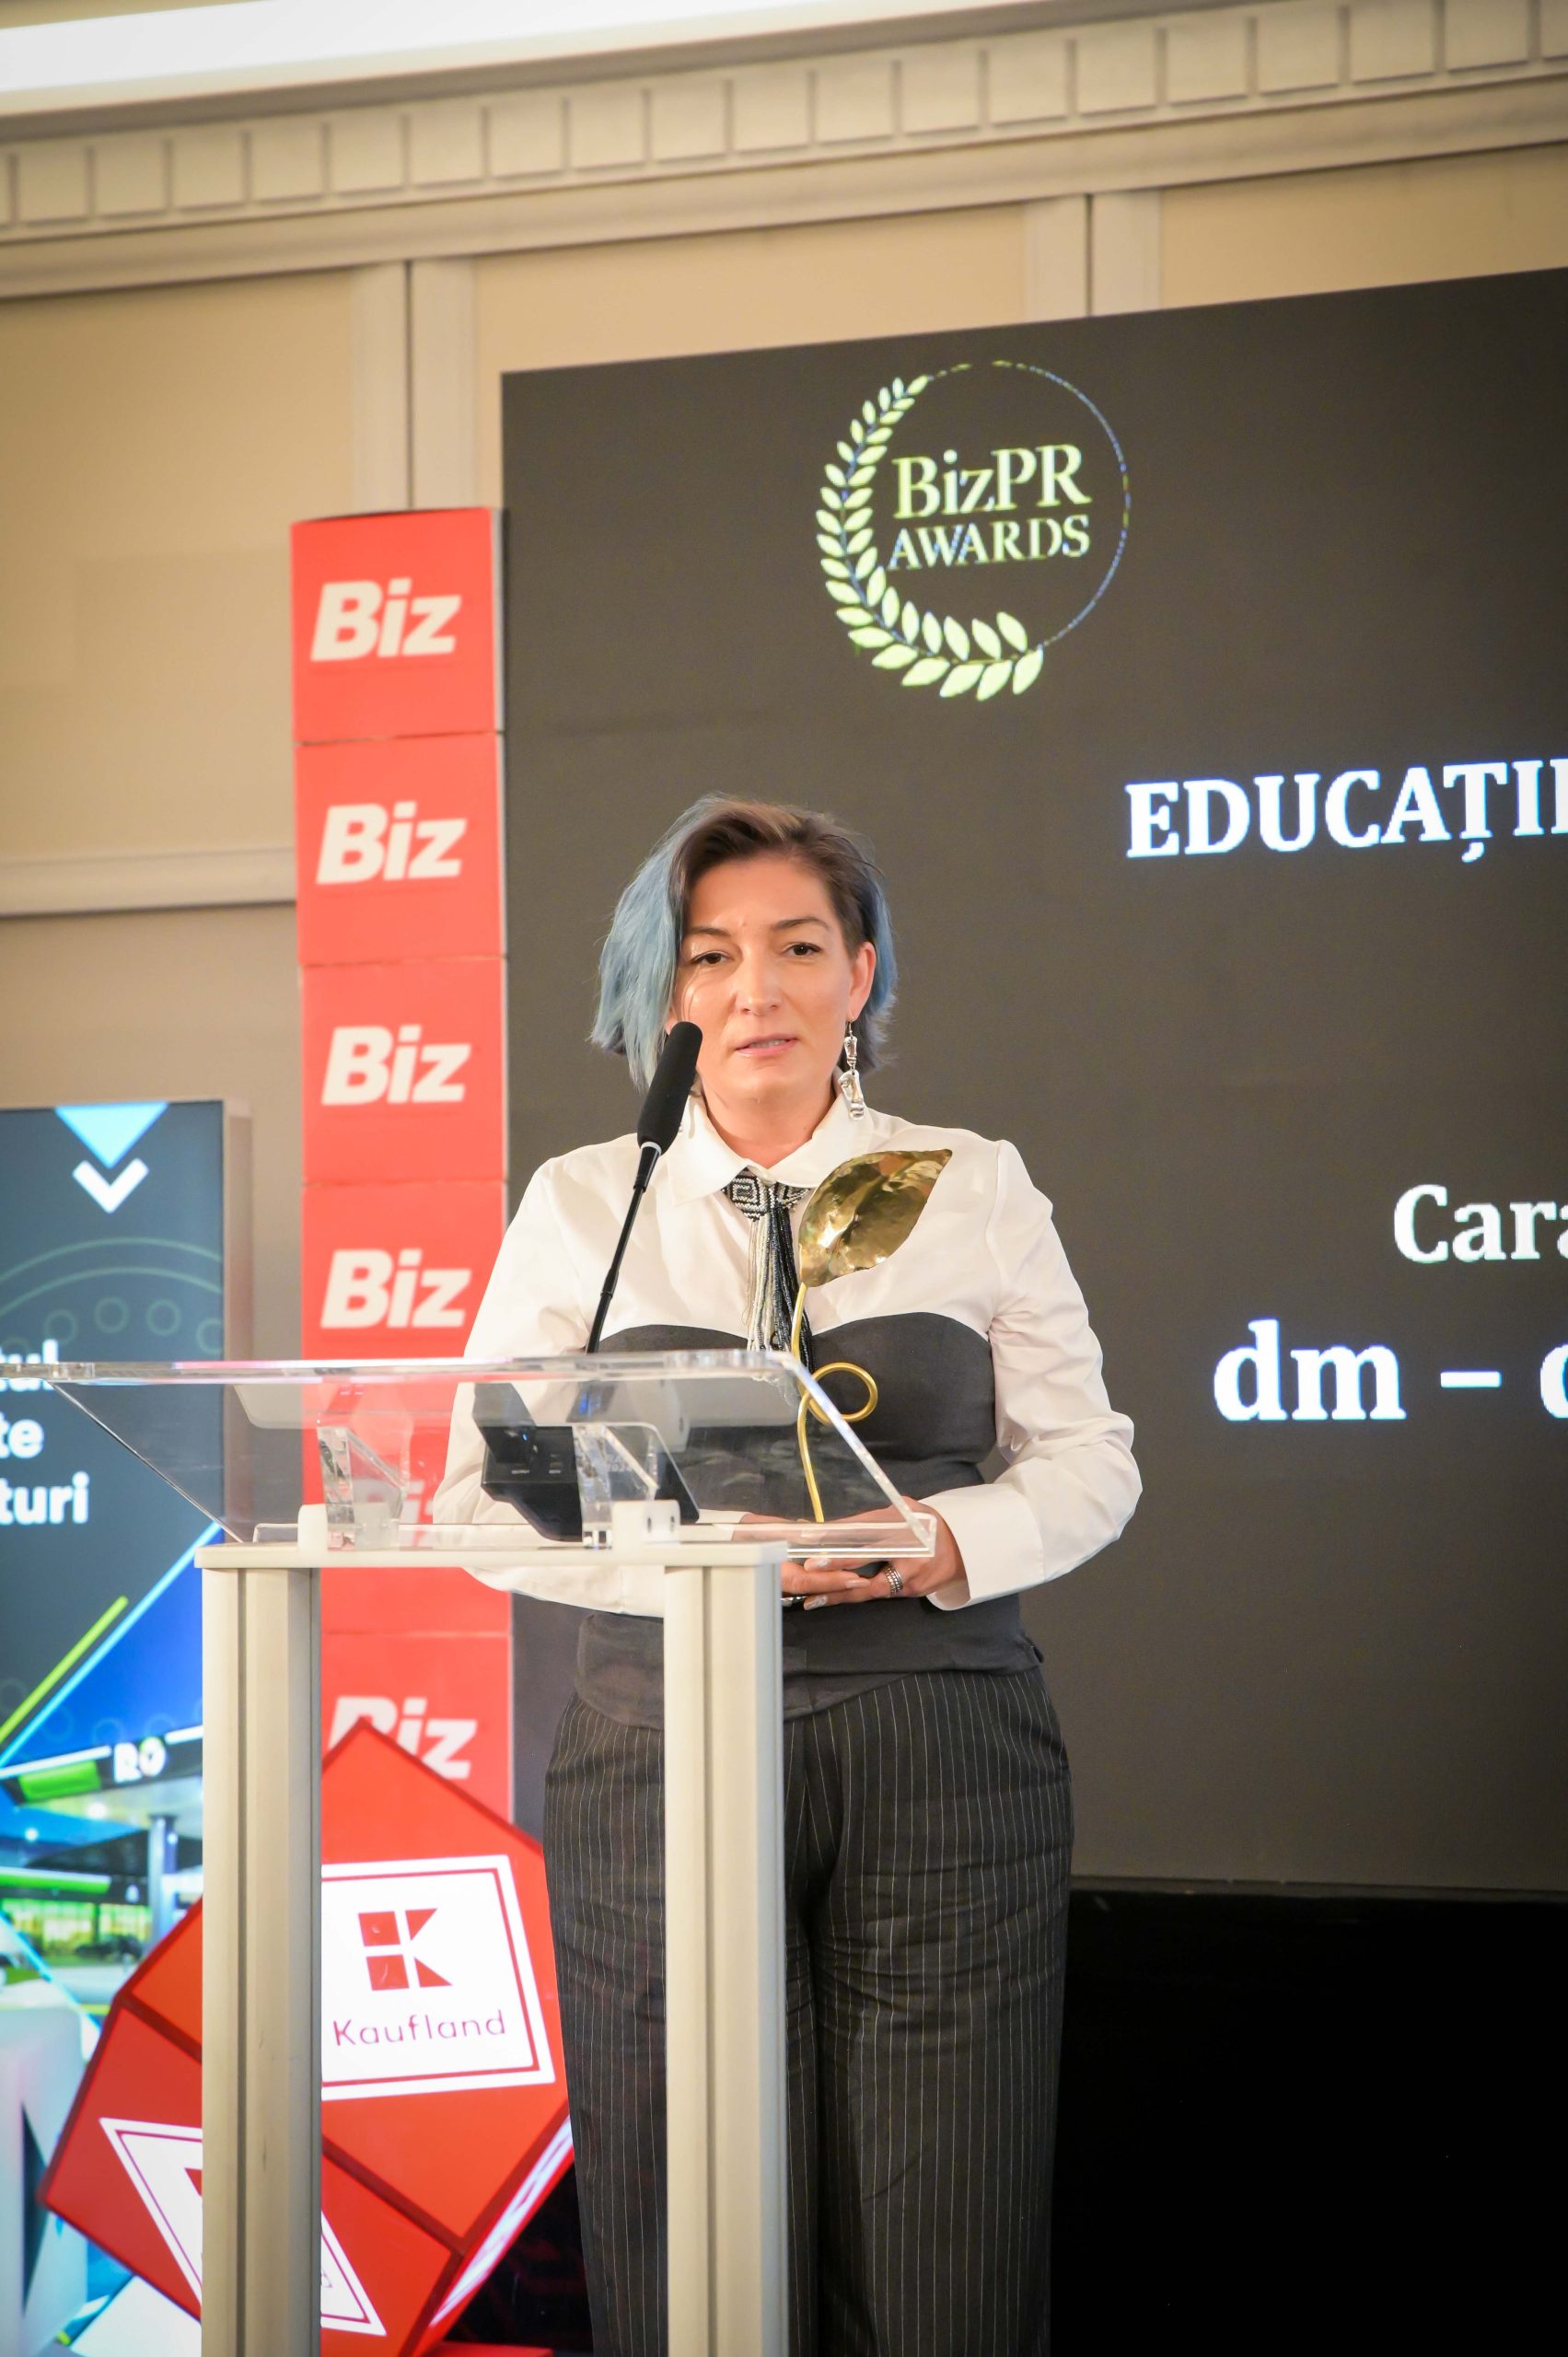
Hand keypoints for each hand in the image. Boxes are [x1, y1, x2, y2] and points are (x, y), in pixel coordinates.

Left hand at [768, 1498, 965, 1608]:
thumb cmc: (925, 1523)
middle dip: (836, 1572)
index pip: (867, 1535)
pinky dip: (856, 1595)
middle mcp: (909, 1554)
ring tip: (813, 1598)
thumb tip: (834, 1528)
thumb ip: (873, 1519)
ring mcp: (911, 1577)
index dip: (840, 1545)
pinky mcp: (911, 1592)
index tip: (814, 1551)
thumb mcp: (903, 1509)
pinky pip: (879, 1593)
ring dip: (841, 1593)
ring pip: (870, 1588)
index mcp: (905, 1527)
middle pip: (867, 1564)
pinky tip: (834, 1597)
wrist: (963, 1547)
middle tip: (809, 1576)